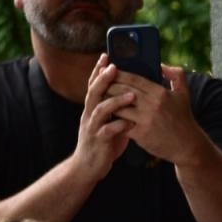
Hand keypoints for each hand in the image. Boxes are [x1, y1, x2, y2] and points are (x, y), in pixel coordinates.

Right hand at [72, 55, 135, 179]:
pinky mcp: (98, 142)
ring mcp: (92, 127)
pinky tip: (131, 124)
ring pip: (100, 110)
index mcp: (93, 108)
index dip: (98, 70)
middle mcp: (89, 114)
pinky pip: (107, 132)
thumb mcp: (110, 122)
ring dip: (116, 101)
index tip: (106, 55)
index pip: (94, 84)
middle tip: (115, 66)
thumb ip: (117, 110)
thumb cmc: (103, 143)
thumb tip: (133, 94)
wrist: (88, 167)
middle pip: (94, 92)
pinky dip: (119, 126)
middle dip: (104, 78)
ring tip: (132, 95)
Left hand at [105, 63, 207, 166]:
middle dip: (108, 86)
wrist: (188, 146)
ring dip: (108, 104)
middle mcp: (152, 105)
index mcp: (160, 93)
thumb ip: (175, 75)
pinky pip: (121, 123)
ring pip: (118, 107)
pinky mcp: (141, 134)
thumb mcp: (184, 94)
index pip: (133, 78)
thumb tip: (161, 65)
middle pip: (122, 90)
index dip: (118, 74)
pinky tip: (109, 117)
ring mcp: (145, 120)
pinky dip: (114, 120)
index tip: (108, 71)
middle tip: (100, 85)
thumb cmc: (184, 119)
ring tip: (102, 100)